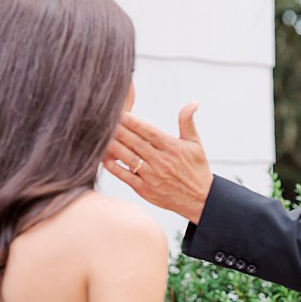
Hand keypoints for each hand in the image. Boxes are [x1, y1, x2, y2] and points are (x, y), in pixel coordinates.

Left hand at [106, 103, 212, 223]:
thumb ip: (187, 122)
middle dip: (118, 130)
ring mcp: (152, 176)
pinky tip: (104, 157)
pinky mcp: (145, 189)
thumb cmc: (196, 169)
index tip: (119, 112)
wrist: (201, 199)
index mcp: (172, 148)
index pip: (148, 131)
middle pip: (134, 142)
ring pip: (127, 157)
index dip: (132, 121)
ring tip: (99, 135)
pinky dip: (113, 166)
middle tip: (102, 119)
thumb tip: (193, 102)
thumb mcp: (195, 144)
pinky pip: (125, 176)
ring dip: (112, 146)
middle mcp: (161, 161)